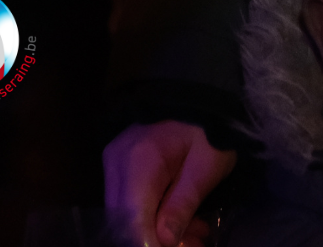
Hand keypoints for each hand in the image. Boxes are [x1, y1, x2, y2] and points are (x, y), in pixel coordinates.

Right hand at [104, 120, 235, 246]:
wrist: (197, 91)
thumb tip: (165, 242)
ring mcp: (114, 163)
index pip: (132, 218)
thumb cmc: (208, 126)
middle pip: (124, 220)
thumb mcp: (207, 164)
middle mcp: (117, 163)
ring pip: (125, 214)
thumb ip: (183, 203)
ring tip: (194, 236)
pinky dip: (154, 217)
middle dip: (155, 240)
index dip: (149, 244)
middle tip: (192, 244)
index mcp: (139, 160)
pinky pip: (130, 201)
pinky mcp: (120, 166)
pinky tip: (184, 222)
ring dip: (156, 231)